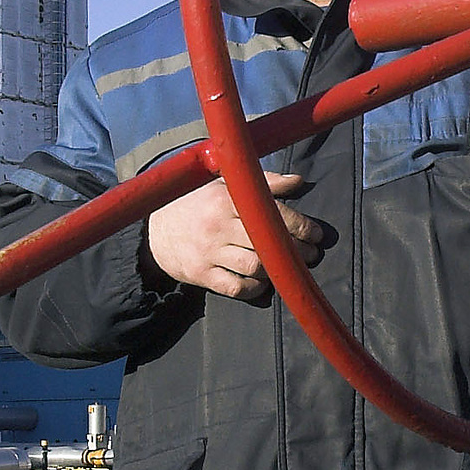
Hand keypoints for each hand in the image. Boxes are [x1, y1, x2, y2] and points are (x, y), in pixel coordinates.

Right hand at [147, 171, 326, 301]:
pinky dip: (254, 288)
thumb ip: (263, 182)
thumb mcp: (223, 184)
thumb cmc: (196, 203)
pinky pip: (235, 287)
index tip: (316, 234)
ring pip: (254, 267)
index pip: (272, 213)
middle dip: (296, 251)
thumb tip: (298, 181)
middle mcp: (217, 225)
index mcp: (225, 199)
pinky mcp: (201, 274)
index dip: (301, 226)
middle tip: (311, 254)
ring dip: (276, 269)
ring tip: (288, 266)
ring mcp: (208, 252)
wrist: (154, 229)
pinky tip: (262, 281)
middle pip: (267, 243)